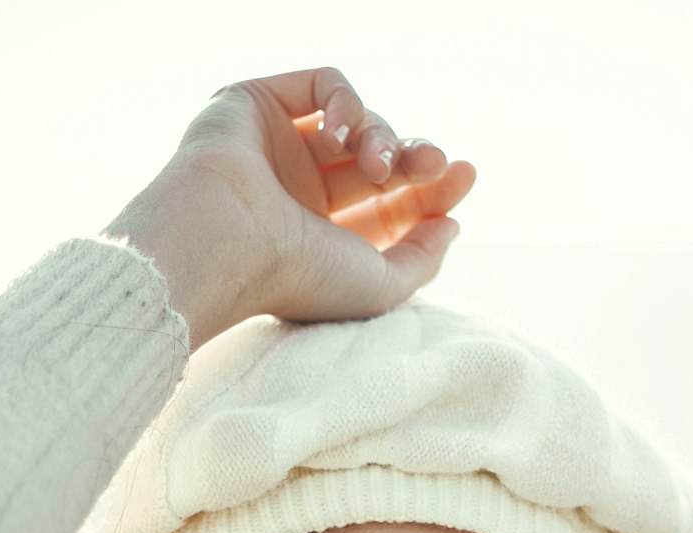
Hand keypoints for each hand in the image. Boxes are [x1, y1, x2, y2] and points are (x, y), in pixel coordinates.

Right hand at [103, 67, 475, 346]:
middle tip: (435, 162)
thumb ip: (422, 260)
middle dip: (416, 158)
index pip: (390, 204)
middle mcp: (299, 194)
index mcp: (322, 240)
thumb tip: (451, 224)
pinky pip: (325, 86)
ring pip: (357, 123)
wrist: (228, 244)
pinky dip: (349, 103)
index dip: (432, 189)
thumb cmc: (298, 278)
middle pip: (380, 160)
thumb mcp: (379, 287)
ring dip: (383, 138)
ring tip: (376, 166)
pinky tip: (344, 137)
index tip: (464, 177)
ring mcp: (278, 148)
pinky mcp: (258, 106)